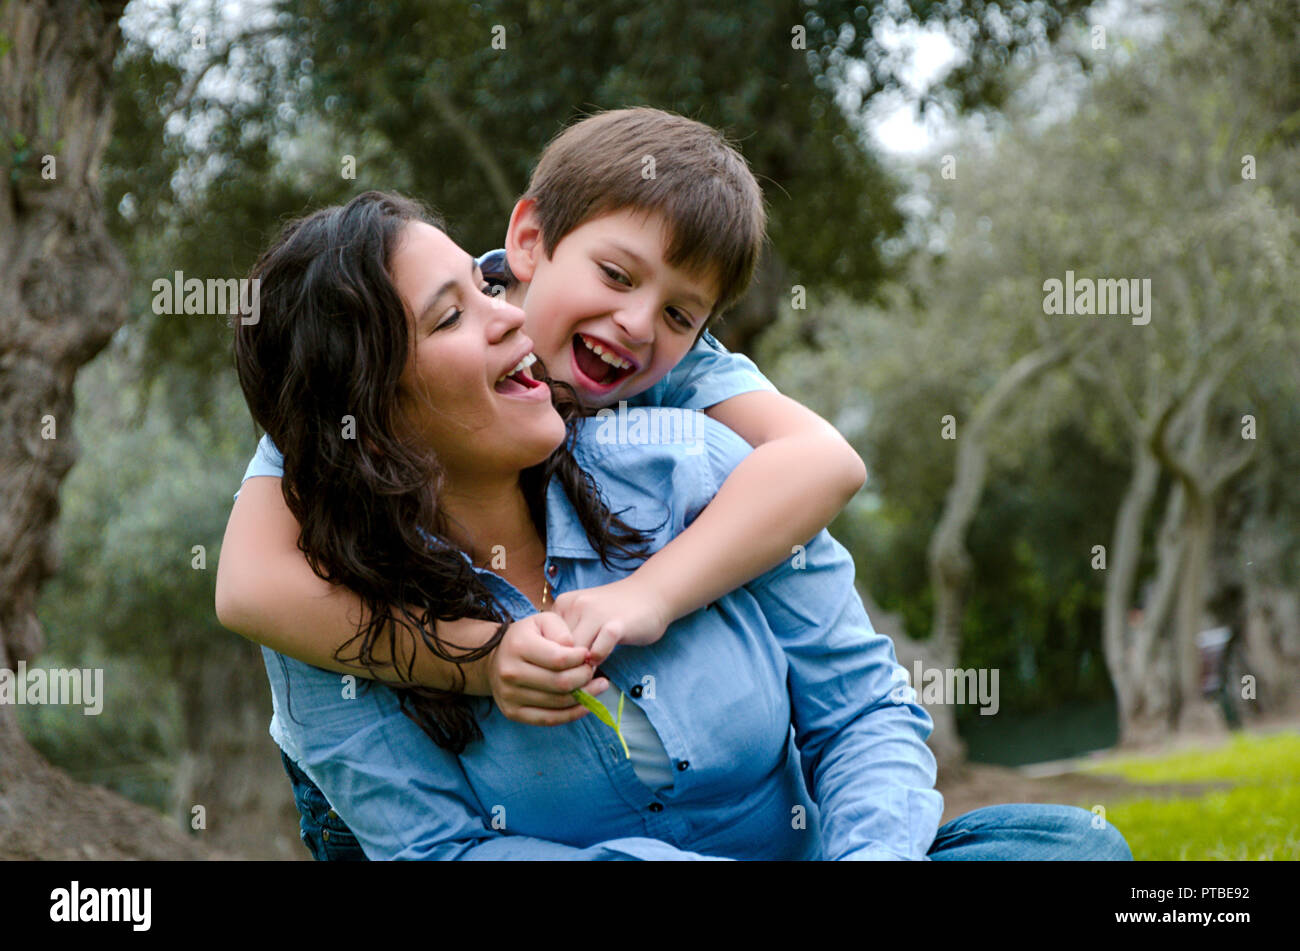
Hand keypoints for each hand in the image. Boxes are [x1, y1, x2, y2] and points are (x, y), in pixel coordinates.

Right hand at [486, 612, 609, 725]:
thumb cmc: (527, 637)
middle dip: (584, 678)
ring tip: (597, 686)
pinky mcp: (512, 713)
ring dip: (584, 696)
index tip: (588, 655)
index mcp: (519, 646)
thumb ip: (562, 632)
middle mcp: (511, 672)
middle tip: (593, 671)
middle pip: (560, 683)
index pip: (559, 659)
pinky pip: (549, 719)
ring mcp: (509, 695)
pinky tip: (586, 704)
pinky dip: (572, 714)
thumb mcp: (543, 622)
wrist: (494, 658)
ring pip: (558, 703)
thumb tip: (578, 653)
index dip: (580, 659)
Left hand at [551, 576, 672, 667]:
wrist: (652, 593)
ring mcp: (596, 613)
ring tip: (587, 674)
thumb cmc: (616, 610)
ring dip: (581, 668)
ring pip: (575, 653)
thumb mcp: (585, 616)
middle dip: (565, 667)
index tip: (562, 667)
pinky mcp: (616, 624)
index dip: (552, 659)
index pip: (545, 640)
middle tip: (574, 678)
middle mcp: (576, 605)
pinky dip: (599, 661)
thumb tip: (552, 667)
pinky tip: (603, 661)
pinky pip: (598, 652)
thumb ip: (569, 634)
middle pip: (558, 649)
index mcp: (564, 604)